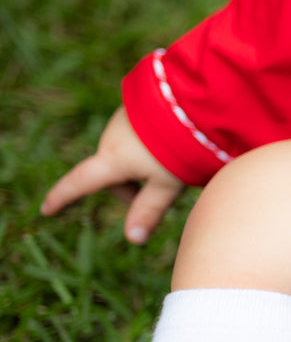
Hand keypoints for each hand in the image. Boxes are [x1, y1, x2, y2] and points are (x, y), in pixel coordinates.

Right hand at [41, 107, 185, 243]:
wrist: (193, 101)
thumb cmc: (181, 146)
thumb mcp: (168, 184)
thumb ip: (149, 210)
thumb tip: (133, 240)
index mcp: (112, 158)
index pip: (80, 182)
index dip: (63, 198)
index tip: (46, 209)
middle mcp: (110, 138)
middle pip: (110, 175)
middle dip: (129, 190)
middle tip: (162, 193)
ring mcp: (122, 121)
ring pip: (123, 157)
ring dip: (139, 170)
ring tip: (173, 168)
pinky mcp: (135, 111)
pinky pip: (134, 140)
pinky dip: (145, 152)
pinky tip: (171, 149)